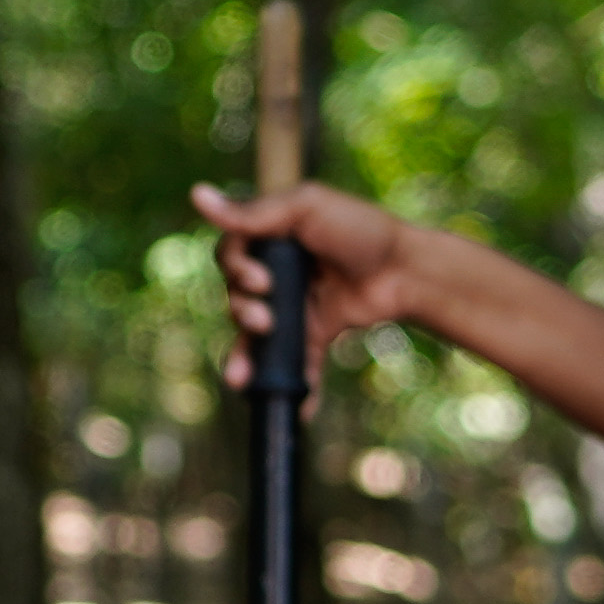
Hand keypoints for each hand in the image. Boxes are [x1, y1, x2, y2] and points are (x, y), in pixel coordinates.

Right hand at [189, 181, 437, 364]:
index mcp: (272, 237)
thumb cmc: (360, 229)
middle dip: (242, 311)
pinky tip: (297, 409)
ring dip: (247, 356)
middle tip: (266, 319)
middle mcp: (277, 272)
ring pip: (254, 335)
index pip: (230, 256)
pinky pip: (296, 364)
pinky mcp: (314, 335)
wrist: (406, 270)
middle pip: (235, 296)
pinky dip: (295, 387)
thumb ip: (254, 212)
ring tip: (245, 376)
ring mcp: (293, 306)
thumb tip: (197, 194)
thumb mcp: (306, 208)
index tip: (259, 279)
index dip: (236, 270)